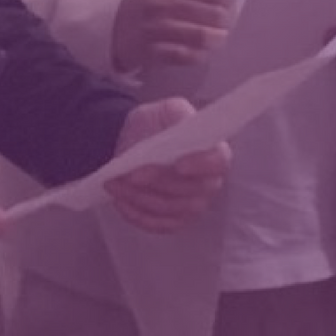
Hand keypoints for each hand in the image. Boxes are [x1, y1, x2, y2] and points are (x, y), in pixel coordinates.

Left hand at [101, 98, 230, 233]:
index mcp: (213, 151)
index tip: (178, 165)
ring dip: (140, 198)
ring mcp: (193, 205)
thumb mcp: (164, 110)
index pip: (219, 162)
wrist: (133, 144)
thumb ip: (177, 114)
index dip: (201, 166)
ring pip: (169, 209)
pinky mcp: (174, 221)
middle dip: (158, 183)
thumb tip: (184, 126)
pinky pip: (157, 224)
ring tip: (115, 184)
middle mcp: (209, 182)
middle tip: (130, 174)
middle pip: (190, 192)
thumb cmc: (153, 126)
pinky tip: (120, 200)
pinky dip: (136, 214)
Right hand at [111, 0, 232, 75]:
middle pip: (202, 9)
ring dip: (213, 37)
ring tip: (220, 38)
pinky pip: (180, 55)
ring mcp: (151, 27)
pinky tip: (202, 54)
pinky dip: (196, 56)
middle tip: (226, 23)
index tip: (228, 1)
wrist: (110, 27)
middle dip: (221, 18)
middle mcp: (156, 1)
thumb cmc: (147, 1)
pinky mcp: (148, 51)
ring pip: (194, 33)